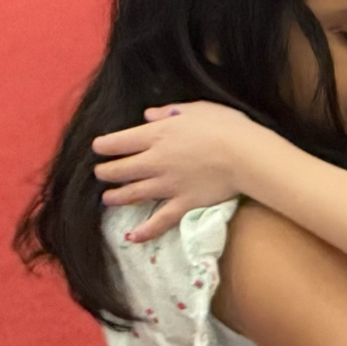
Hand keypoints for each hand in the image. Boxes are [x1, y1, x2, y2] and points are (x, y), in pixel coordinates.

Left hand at [93, 102, 274, 241]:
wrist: (247, 155)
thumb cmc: (227, 126)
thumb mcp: (197, 109)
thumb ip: (169, 111)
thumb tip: (148, 115)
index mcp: (156, 136)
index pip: (116, 142)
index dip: (103, 145)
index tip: (99, 148)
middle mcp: (154, 162)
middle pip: (118, 170)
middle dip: (105, 172)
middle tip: (103, 173)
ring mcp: (168, 185)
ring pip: (132, 194)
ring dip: (116, 197)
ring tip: (109, 198)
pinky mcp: (184, 204)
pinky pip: (159, 221)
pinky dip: (145, 230)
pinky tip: (132, 236)